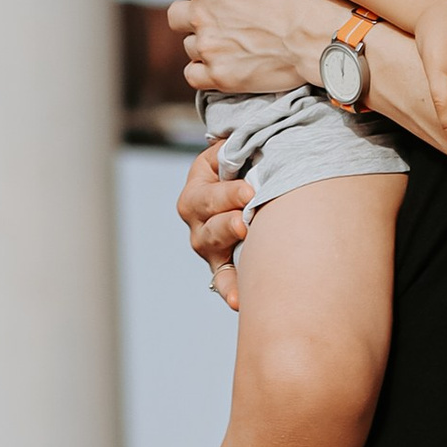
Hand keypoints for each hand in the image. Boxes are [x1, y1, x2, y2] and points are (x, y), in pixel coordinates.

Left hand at [167, 0, 349, 99]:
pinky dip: (204, 70)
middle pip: (175, 15)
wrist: (320, 33)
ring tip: (231, 40)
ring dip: (204, 42)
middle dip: (193, 14)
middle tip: (218, 16)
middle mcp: (200, 13)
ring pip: (189, 45)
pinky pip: (193, 75)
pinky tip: (222, 62)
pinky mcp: (220, 76)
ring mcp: (209, 47)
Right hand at [176, 138, 252, 309]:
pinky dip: (230, 290)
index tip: (250, 192)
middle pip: (209, 227)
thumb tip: (239, 144)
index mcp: (197, 190)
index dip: (229, 193)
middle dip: (228, 224)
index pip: (209, 195)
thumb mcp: (231, 151)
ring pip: (215, 252)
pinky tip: (237, 302)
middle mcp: (197, 221)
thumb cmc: (241, 163)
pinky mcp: (222, 264)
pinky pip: (223, 280)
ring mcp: (209, 246)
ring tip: (246, 256)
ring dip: (230, 256)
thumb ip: (233, 148)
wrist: (246, 182)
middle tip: (245, 223)